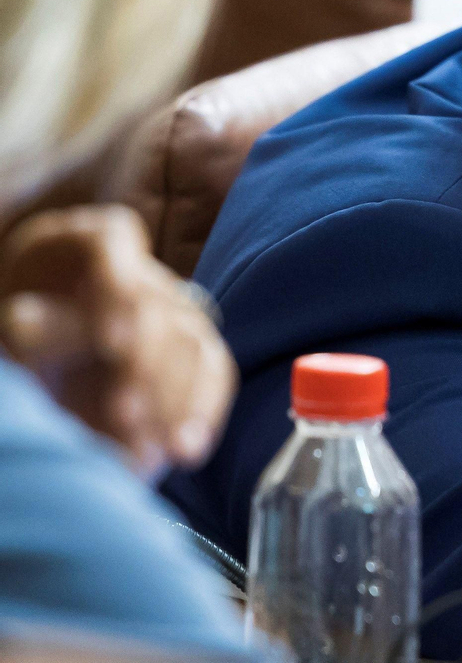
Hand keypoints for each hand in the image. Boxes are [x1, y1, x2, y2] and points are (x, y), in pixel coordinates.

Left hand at [0, 205, 236, 477]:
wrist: (52, 357)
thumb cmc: (27, 332)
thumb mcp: (21, 324)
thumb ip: (34, 324)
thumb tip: (23, 319)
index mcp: (98, 238)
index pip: (114, 243)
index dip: (119, 292)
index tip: (113, 340)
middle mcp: (145, 270)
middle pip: (161, 307)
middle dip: (150, 364)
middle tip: (126, 413)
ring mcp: (177, 310)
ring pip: (195, 346)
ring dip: (178, 399)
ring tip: (160, 447)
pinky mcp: (197, 352)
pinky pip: (214, 374)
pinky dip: (202, 412)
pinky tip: (189, 448)